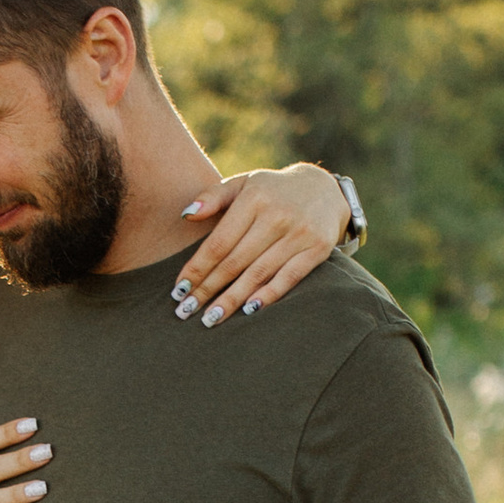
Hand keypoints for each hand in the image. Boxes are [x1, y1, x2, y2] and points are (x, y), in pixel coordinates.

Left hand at [171, 162, 353, 323]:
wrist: (325, 189)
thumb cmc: (272, 191)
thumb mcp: (244, 184)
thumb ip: (213, 196)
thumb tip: (186, 216)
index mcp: (254, 198)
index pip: (219, 242)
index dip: (197, 268)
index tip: (178, 290)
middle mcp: (277, 215)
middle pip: (235, 262)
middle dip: (208, 289)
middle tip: (186, 310)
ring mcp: (300, 233)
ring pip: (258, 274)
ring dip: (232, 299)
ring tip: (210, 319)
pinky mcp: (318, 248)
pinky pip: (289, 278)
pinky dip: (269, 295)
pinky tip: (248, 311)